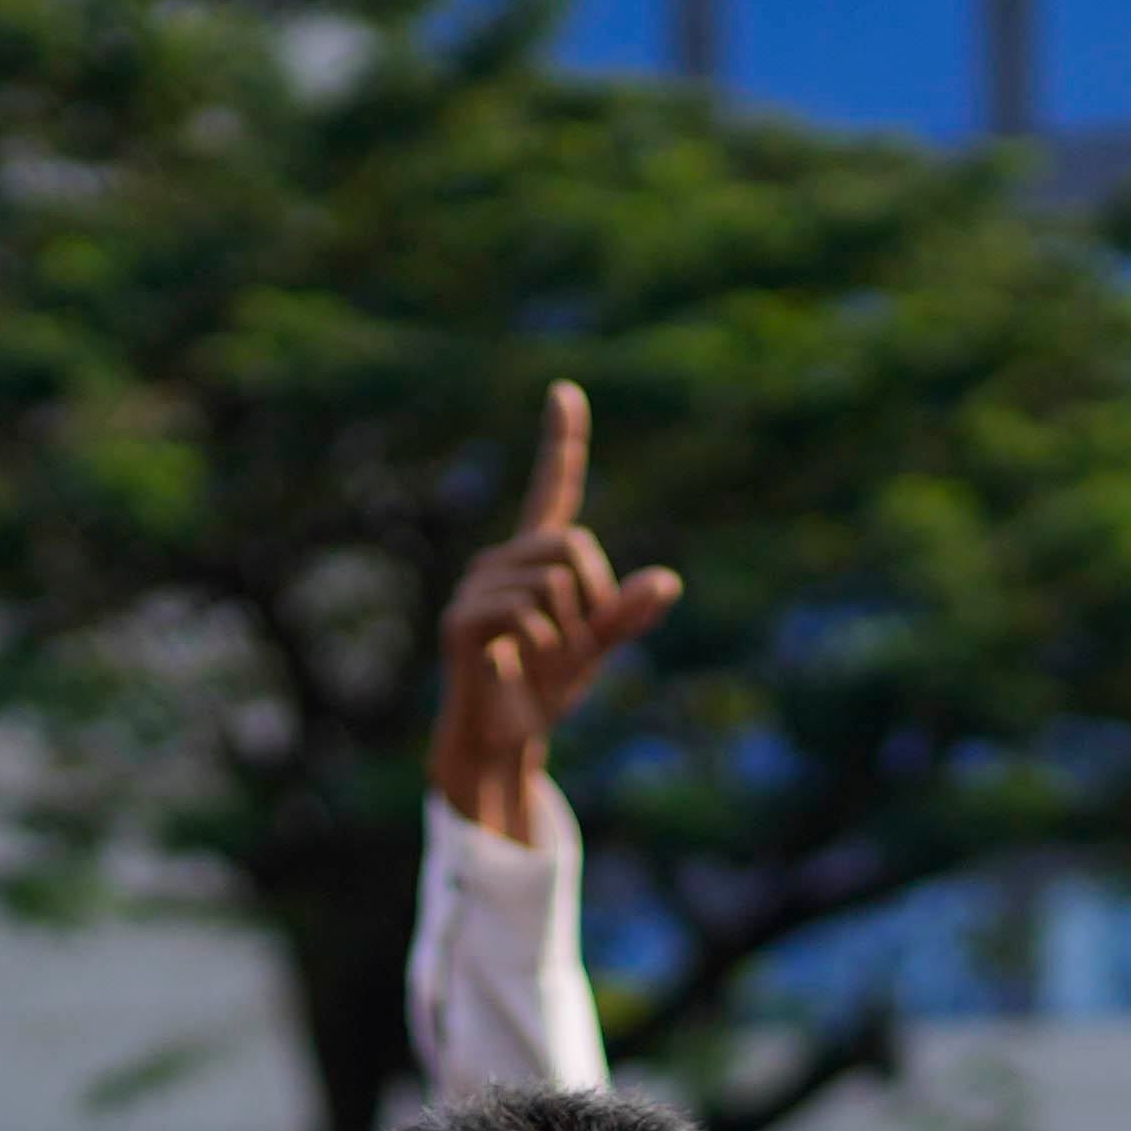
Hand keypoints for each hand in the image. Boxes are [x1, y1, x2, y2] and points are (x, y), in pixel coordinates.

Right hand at [429, 381, 681, 850]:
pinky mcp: (463, 619)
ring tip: (547, 659)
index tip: (566, 391)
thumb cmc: (546, 688)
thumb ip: (627, 614)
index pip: (552, 489)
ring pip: (555, 581)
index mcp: (536, 558)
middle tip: (578, 643)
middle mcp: (502, 561)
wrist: (504, 738)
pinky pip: (527, 610)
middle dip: (595, 595)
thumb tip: (668, 581)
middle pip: (574, 543)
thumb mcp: (597, 648)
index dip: (561, 442)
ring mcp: (477, 586)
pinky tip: (527, 664)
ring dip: (569, 631)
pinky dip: (545, 644)